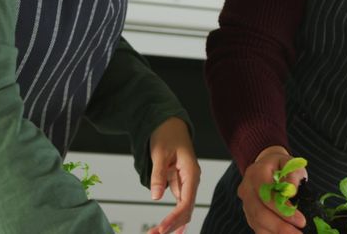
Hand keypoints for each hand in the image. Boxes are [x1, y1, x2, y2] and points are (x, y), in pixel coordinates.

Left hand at [147, 117, 199, 233]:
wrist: (170, 123)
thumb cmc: (167, 134)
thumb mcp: (159, 153)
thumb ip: (158, 175)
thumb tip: (156, 196)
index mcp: (191, 172)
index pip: (186, 202)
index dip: (175, 217)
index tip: (162, 228)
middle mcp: (192, 180)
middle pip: (187, 209)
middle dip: (173, 225)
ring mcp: (186, 182)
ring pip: (183, 208)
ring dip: (171, 222)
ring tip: (154, 233)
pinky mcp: (180, 183)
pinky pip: (179, 203)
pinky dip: (173, 216)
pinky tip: (168, 229)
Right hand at [237, 146, 307, 233]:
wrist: (266, 166)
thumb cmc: (280, 166)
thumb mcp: (290, 163)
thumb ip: (292, 174)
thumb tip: (291, 190)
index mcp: (256, 173)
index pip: (267, 195)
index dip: (283, 210)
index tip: (300, 220)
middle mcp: (247, 189)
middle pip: (259, 213)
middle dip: (280, 226)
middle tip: (298, 233)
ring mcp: (246, 203)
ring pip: (257, 223)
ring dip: (276, 232)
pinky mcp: (249, 214)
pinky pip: (258, 228)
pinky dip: (272, 233)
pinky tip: (285, 233)